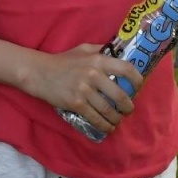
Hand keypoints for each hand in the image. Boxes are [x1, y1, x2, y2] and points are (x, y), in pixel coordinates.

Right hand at [22, 43, 141, 134]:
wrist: (39, 73)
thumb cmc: (63, 61)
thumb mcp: (83, 49)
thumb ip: (100, 50)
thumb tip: (118, 53)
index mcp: (98, 60)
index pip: (127, 69)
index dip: (137, 80)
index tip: (138, 87)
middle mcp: (94, 75)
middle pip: (120, 96)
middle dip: (128, 107)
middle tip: (128, 110)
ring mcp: (84, 90)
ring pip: (109, 110)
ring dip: (117, 119)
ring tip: (118, 120)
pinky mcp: (76, 104)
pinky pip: (95, 118)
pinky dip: (104, 126)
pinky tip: (108, 127)